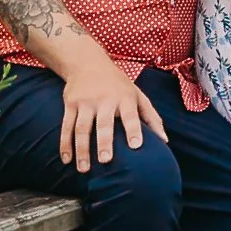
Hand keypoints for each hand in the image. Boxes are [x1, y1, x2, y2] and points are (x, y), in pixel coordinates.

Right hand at [58, 48, 166, 170]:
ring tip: (84, 169)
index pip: (130, 115)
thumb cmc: (118, 84)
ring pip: (82, 128)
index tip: (136, 146)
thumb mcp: (137, 94)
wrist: (87, 61)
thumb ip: (151, 117)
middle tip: (106, 160)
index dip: (134, 129)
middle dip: (104, 142)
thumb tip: (164, 141)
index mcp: (125, 98)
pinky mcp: (71, 103)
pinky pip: (67, 126)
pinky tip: (66, 159)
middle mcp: (105, 99)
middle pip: (104, 123)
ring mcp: (86, 102)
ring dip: (82, 149)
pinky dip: (65, 144)